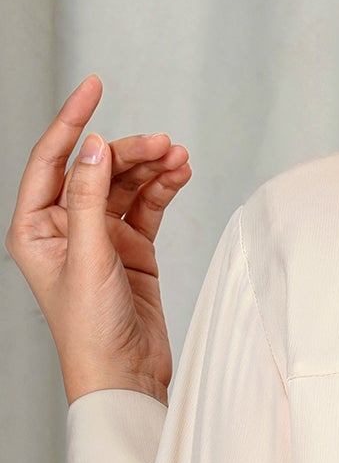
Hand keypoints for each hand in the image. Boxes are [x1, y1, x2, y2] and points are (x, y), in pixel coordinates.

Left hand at [5, 74, 192, 403]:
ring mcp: (100, 237)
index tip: (93, 87)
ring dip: (152, 167)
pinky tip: (180, 173)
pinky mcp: (131, 249)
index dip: (71, 121)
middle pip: (96, 169)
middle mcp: (64, 227)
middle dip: (128, 151)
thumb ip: (89, 199)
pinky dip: (164, 187)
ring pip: (126, 184)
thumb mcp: (87, 257)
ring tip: (178, 157)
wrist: (125, 376)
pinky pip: (147, 205)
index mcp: (35, 228)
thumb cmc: (91, 330)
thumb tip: (92, 147)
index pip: (51, 161)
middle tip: (162, 143)